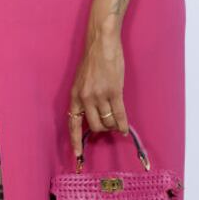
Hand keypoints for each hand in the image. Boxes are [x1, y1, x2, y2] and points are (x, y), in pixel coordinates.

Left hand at [68, 20, 128, 158]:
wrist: (102, 43)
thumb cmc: (93, 60)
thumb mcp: (82, 81)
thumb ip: (84, 98)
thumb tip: (91, 116)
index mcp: (74, 95)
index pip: (72, 123)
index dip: (75, 141)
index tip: (77, 155)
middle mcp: (85, 98)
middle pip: (94, 126)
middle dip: (102, 129)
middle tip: (108, 127)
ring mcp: (100, 95)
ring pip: (108, 122)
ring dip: (113, 126)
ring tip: (117, 124)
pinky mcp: (114, 92)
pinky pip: (120, 116)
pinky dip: (123, 124)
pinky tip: (125, 129)